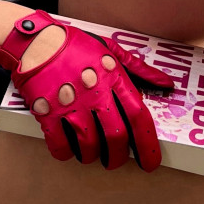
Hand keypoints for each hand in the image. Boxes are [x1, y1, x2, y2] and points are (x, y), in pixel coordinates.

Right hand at [0, 10, 175, 170]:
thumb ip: (140, 69)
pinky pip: (60, 144)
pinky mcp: (47, 111)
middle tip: (116, 160)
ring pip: (89, 145)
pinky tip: (68, 149)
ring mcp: (70, 103)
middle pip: (116, 137)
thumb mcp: (111, 49)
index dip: (148, 145)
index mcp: (113, 76)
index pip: (138, 116)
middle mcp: (95, 92)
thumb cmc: (76, 45)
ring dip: (92, 156)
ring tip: (91, 154)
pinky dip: (66, 153)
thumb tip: (167, 85)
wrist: (35, 41)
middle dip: (119, 157)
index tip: (150, 162)